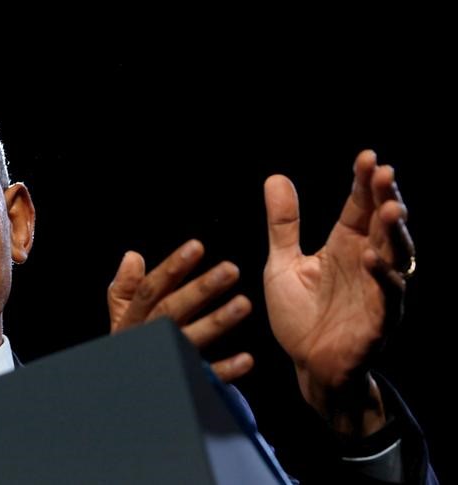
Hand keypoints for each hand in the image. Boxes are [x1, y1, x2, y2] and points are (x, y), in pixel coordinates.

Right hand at [108, 240, 253, 382]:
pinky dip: (226, 369)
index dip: (173, 268)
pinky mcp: (184, 382)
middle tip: (231, 270)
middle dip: (201, 289)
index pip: (151, 289)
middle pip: (173, 310)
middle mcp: (151, 336)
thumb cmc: (131, 345)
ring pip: (192, 339)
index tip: (197, 247)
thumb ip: (126, 289)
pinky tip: (246, 359)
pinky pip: (206, 376)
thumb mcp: (121, 317)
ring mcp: (168, 359)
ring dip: (218, 322)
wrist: (126, 392)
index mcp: (135, 319)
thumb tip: (132, 256)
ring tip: (244, 304)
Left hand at [263, 149, 413, 433]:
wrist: (306, 363)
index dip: (363, 184)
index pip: (358, 208)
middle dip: (385, 198)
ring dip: (393, 233)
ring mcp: (376, 290)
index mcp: (344, 247)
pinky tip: (370, 257)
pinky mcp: (378, 320)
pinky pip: (387, 296)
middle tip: (384, 172)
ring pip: (395, 255)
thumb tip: (276, 177)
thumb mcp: (283, 263)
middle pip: (382, 224)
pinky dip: (382, 276)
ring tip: (389, 208)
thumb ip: (283, 225)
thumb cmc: (299, 314)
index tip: (366, 157)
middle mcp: (365, 263)